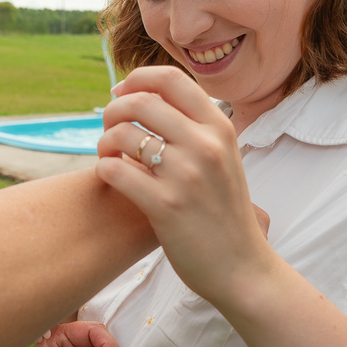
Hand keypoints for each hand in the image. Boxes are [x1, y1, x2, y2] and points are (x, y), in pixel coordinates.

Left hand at [95, 66, 277, 306]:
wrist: (242, 268)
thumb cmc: (223, 212)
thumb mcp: (224, 158)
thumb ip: (195, 129)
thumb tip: (149, 98)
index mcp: (220, 128)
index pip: (170, 79)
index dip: (136, 80)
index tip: (121, 94)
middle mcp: (205, 145)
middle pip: (139, 102)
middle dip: (113, 111)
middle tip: (109, 131)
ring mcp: (186, 175)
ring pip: (122, 134)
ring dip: (104, 143)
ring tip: (108, 158)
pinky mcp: (165, 206)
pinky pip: (115, 171)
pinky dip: (103, 170)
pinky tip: (109, 179)